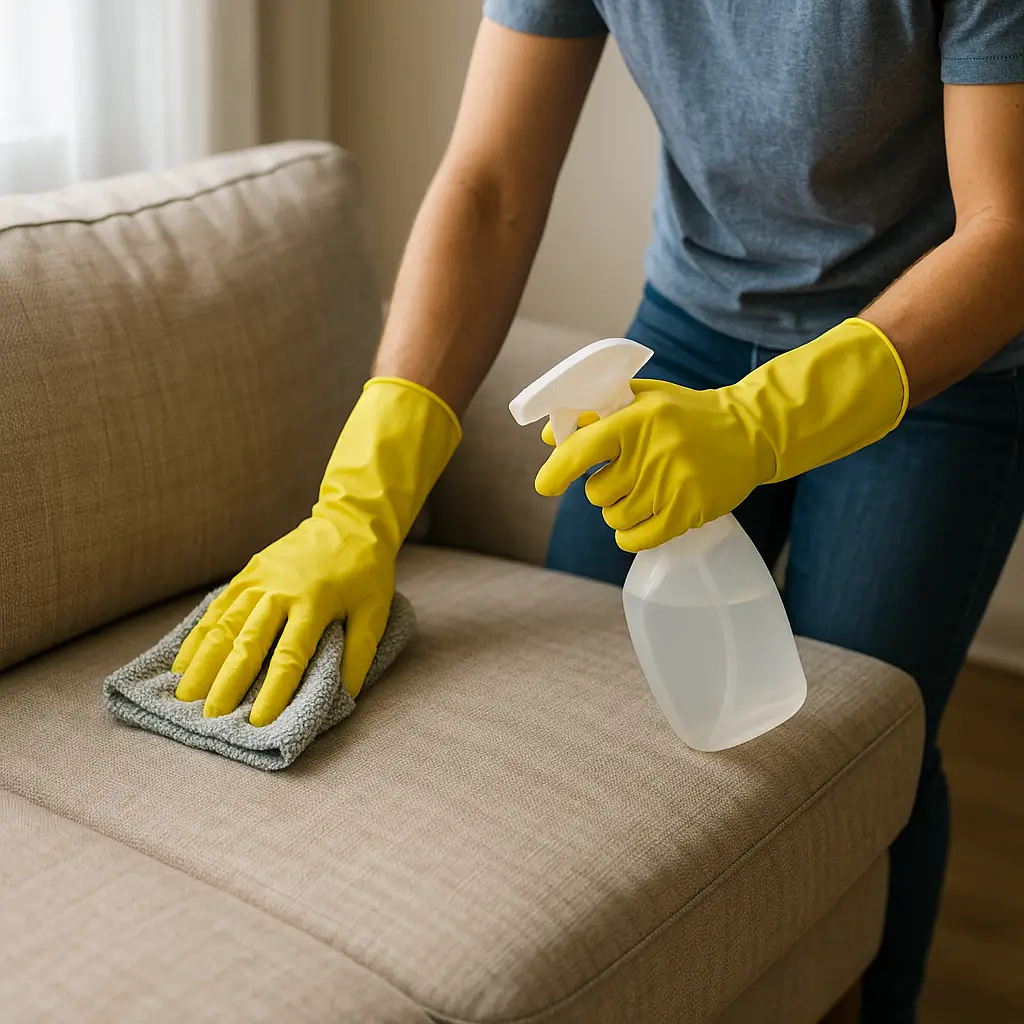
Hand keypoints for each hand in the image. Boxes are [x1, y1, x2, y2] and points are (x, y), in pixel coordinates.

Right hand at [173, 378, 460, 724]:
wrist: (348, 521)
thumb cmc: (365, 571)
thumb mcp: (375, 611)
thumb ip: (359, 653)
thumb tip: (344, 697)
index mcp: (314, 603)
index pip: (290, 655)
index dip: (273, 691)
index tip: (259, 721)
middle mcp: (280, 591)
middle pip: (248, 643)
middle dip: (227, 683)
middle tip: (210, 718)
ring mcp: (258, 580)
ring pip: (224, 626)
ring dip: (202, 663)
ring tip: (185, 698)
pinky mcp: (246, 574)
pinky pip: (217, 609)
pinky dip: (197, 637)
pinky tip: (182, 663)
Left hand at [535, 318, 907, 551]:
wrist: (749, 432)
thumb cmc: (685, 415)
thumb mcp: (643, 400)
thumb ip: (596, 413)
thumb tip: (549, 437)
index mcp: (637, 419)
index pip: (583, 449)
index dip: (557, 470)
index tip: (545, 486)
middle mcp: (653, 452)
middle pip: (598, 493)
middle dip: (603, 488)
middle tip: (624, 475)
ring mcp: (673, 484)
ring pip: (615, 518)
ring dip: (619, 511)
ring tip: (641, 492)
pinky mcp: (689, 511)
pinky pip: (638, 539)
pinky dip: (630, 536)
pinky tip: (638, 522)